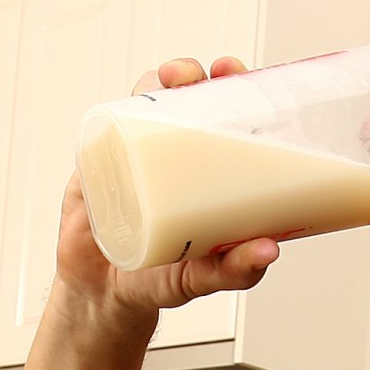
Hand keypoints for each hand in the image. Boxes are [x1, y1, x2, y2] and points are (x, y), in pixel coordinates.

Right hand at [51, 56, 278, 332]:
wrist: (102, 295)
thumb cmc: (161, 281)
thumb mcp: (203, 277)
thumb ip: (235, 270)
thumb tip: (268, 250)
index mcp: (206, 173)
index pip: (223, 120)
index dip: (236, 91)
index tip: (245, 78)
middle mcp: (171, 156)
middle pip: (184, 97)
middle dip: (197, 73)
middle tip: (210, 75)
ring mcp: (133, 154)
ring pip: (145, 100)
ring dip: (160, 79)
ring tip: (173, 80)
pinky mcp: (100, 161)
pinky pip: (107, 124)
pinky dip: (117, 108)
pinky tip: (128, 103)